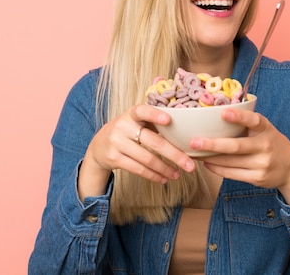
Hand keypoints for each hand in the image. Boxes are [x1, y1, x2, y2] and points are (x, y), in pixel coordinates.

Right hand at [78, 103, 195, 200]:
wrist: (98, 146)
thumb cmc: (127, 131)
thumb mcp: (136, 122)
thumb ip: (154, 123)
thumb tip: (185, 133)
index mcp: (131, 114)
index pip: (142, 111)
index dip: (155, 115)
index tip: (169, 120)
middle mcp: (122, 126)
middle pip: (153, 142)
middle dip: (175, 155)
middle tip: (191, 165)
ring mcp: (116, 142)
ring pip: (147, 159)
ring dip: (165, 169)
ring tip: (178, 174)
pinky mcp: (114, 158)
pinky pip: (138, 169)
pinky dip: (153, 175)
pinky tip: (164, 179)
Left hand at [189, 108, 289, 206]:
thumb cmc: (271, 143)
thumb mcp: (265, 129)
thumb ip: (247, 124)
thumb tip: (214, 117)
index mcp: (266, 129)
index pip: (254, 120)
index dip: (239, 116)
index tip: (223, 112)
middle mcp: (265, 146)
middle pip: (236, 146)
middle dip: (212, 145)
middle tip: (194, 142)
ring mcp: (262, 164)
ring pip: (230, 162)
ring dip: (210, 158)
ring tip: (195, 153)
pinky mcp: (258, 178)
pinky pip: (232, 174)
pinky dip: (217, 169)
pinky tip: (207, 164)